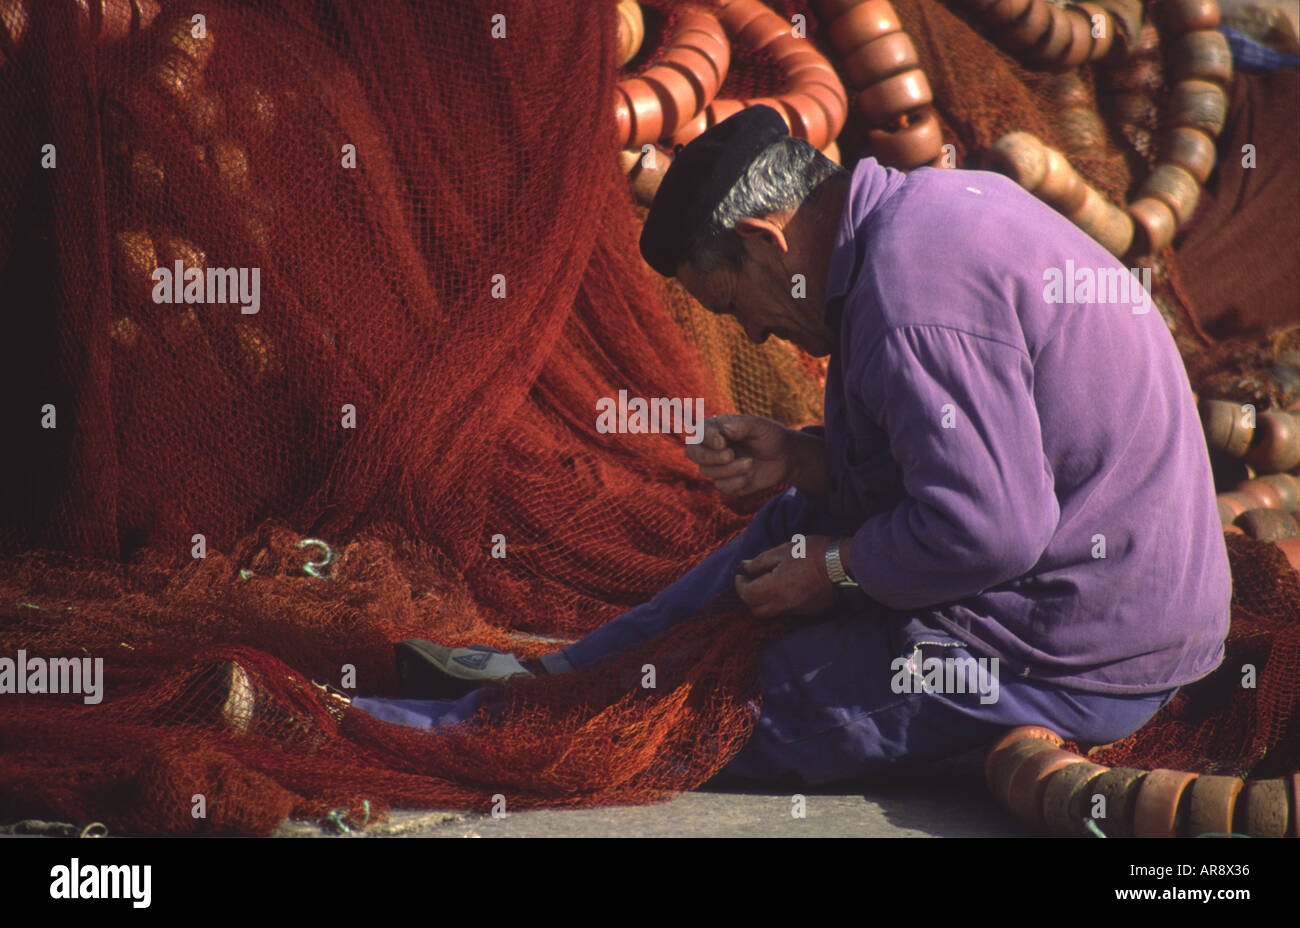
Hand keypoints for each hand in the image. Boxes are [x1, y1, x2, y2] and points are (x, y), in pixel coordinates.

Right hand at [686, 414, 812, 496]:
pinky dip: (736, 482)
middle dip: (709, 457)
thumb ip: (740, 426)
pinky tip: (750, 475)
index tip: (722, 442)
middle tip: (730, 455)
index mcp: (716, 429)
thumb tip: (722, 429)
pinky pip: (721, 486)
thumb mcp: (758, 426)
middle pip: (692, 453)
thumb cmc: (770, 436)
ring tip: (750, 463)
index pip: (698, 434)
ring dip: (730, 469)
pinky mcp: (726, 483)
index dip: (706, 439)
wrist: (785, 457)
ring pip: (707, 471)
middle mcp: (712, 448)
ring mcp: (717, 466)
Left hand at [734, 535, 839, 618]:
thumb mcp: (783, 550)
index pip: (747, 595)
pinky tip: (785, 588)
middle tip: (752, 580)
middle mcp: (784, 605)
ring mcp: (798, 611)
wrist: (844, 564)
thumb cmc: (813, 552)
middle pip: (756, 610)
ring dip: (764, 602)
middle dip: (749, 597)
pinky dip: (780, 603)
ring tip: (768, 584)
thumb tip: (744, 567)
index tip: (741, 574)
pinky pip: (787, 612)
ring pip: (771, 613)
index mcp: (775, 589)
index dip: (739, 585)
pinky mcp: (809, 612)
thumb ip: (760, 561)